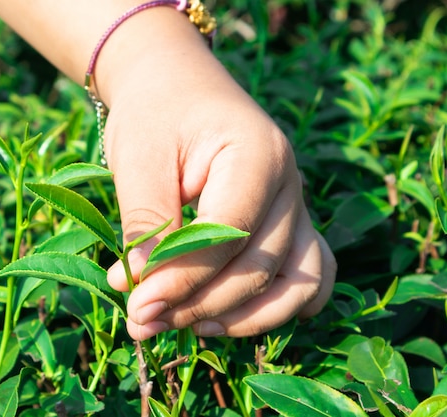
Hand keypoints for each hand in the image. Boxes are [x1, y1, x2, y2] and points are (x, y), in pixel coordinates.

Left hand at [102, 11, 335, 340]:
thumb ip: (145, 223)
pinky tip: (231, 318)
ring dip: (242, 318)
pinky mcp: (290, 224)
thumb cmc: (155, 115)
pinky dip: (279, 306)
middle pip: (261, 267)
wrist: (177, 85)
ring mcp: (297, 207)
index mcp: (257, 155)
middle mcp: (289, 184)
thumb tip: (143, 294)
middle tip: (144, 322)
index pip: (229, 235)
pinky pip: (308, 277)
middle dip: (200, 305)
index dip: (184, 279)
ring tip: (186, 326)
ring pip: (295, 283)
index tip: (139, 307)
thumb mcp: (138, 158)